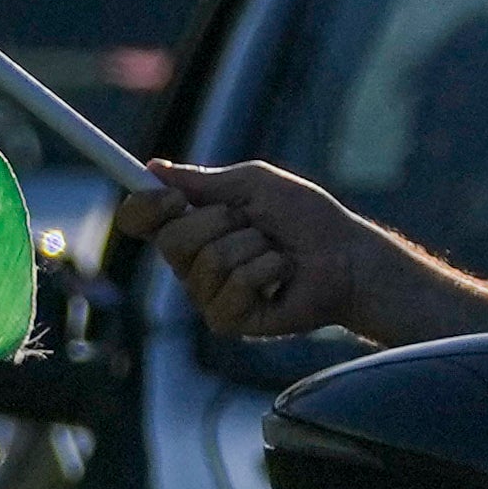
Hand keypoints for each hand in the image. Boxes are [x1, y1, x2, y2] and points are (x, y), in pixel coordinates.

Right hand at [113, 161, 482, 347]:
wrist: (347, 257)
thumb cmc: (306, 219)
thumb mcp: (255, 185)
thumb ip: (204, 182)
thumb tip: (154, 168)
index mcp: (190, 226)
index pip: (140, 220)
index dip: (144, 206)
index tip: (169, 195)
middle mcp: (191, 264)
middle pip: (170, 241)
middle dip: (218, 221)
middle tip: (251, 220)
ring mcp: (208, 295)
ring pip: (209, 261)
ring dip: (253, 245)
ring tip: (277, 250)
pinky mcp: (229, 320)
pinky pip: (234, 287)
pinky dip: (267, 270)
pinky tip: (283, 275)